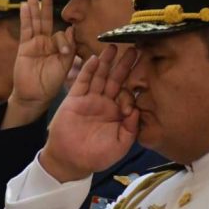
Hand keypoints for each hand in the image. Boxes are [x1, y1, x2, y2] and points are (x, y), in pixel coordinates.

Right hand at [3, 0, 75, 128]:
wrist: (34, 97)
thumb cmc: (51, 85)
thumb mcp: (65, 67)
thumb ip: (69, 49)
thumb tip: (72, 30)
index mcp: (59, 48)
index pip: (63, 34)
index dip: (65, 39)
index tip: (64, 51)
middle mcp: (47, 43)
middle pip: (46, 19)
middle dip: (46, 5)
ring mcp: (34, 44)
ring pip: (34, 21)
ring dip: (34, 6)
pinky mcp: (24, 47)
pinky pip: (25, 30)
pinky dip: (25, 18)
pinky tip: (24, 6)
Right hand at [40, 45, 140, 182]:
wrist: (71, 160)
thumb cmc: (97, 156)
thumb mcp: (120, 145)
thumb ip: (131, 128)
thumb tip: (137, 110)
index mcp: (117, 113)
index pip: (128, 95)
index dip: (132, 93)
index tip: (134, 94)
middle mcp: (105, 103)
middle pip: (116, 80)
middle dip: (124, 65)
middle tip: (135, 49)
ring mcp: (90, 99)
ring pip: (100, 76)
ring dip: (107, 62)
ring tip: (113, 47)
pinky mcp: (75, 99)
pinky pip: (82, 82)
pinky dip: (88, 70)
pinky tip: (95, 59)